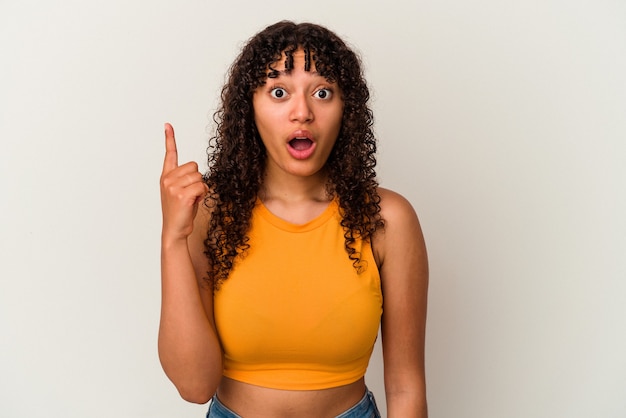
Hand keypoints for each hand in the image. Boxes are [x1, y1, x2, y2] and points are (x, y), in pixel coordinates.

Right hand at [160, 123, 208, 241]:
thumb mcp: (180, 193)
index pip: (169, 154)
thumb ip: (184, 180)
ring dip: (201, 188)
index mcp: (166, 177)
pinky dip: (203, 194)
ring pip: (199, 177)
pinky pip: (202, 186)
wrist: (175, 230)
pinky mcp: (182, 195)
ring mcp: (173, 187)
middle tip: (191, 193)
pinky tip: (195, 202)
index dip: (170, 139)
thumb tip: (197, 174)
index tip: (168, 125)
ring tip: (192, 199)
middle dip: (198, 179)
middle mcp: (167, 179)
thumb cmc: (180, 212)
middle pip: (194, 166)